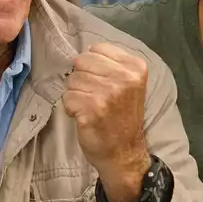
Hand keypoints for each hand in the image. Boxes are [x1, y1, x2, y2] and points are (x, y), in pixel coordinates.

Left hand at [61, 43, 151, 201]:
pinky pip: (67, 97)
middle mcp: (124, 77)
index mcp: (135, 67)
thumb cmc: (123, 117)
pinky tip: (85, 117)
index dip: (92, 65)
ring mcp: (108, 92)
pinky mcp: (92, 108)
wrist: (124, 152)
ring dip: (76, 94)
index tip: (101, 81)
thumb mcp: (129, 84)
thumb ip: (111, 65)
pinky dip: (71, 108)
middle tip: (95, 96)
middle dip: (82, 78)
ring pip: (72, 79)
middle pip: (82, 61)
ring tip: (91, 107)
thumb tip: (79, 56)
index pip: (97, 48)